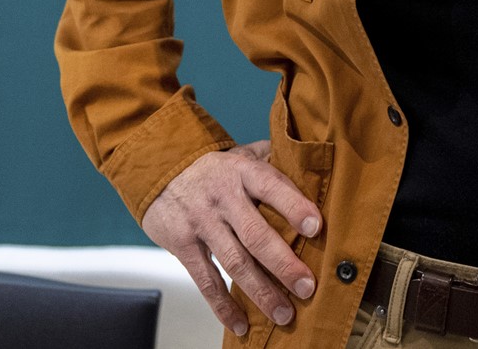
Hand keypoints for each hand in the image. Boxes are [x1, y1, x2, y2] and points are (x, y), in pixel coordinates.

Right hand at [141, 141, 322, 337]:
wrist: (160, 171)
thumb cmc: (214, 169)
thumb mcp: (242, 154)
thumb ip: (273, 160)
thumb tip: (313, 167)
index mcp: (242, 171)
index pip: (271, 186)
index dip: (294, 206)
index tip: (317, 227)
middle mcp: (222, 197)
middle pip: (255, 234)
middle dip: (283, 264)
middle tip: (306, 287)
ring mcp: (201, 222)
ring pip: (234, 262)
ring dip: (261, 292)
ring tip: (283, 314)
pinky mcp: (182, 245)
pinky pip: (205, 280)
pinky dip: (223, 306)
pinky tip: (241, 324)